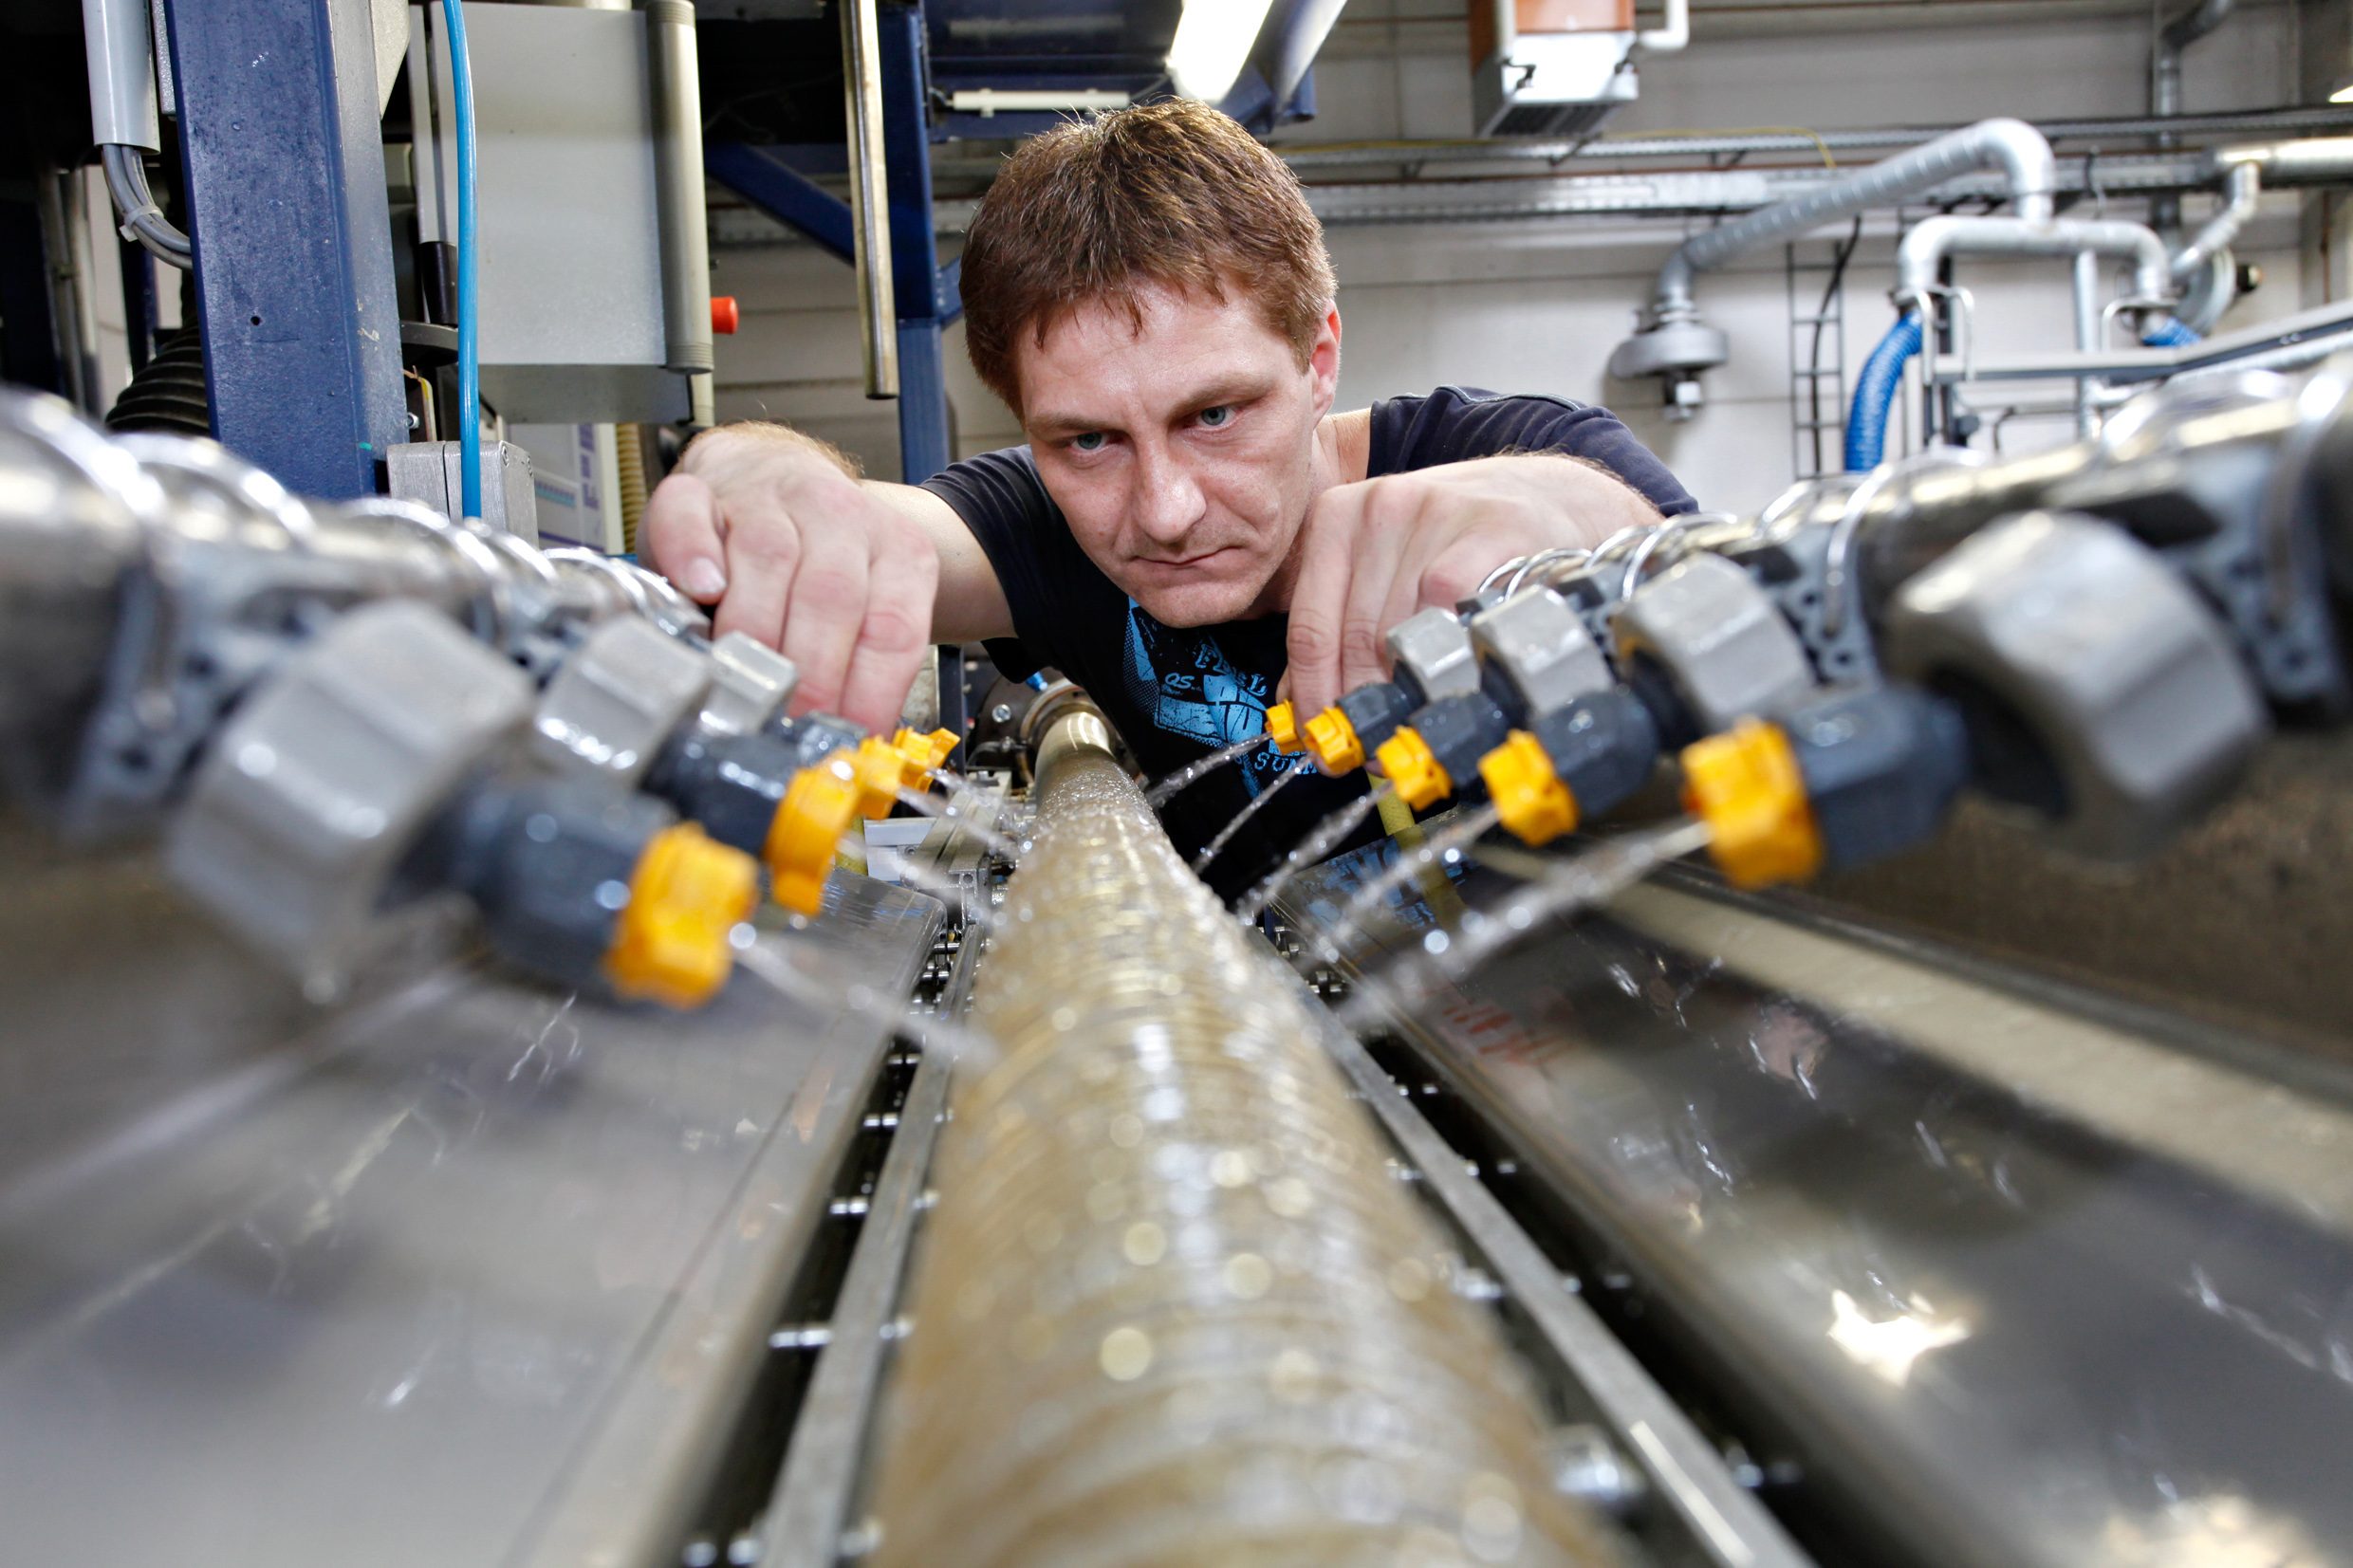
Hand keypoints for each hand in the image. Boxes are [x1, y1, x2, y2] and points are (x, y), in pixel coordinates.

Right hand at [642, 426, 938, 732]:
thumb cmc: (815, 553)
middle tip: (789, 727)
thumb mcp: (869, 600)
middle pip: (832, 598)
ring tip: (743, 684)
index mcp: (896, 549)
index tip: (847, 740)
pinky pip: (692, 516)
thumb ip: (864, 664)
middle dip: (810, 676)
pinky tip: (700, 590)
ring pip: (769, 560)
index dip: (870, 695)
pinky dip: (693, 554)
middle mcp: (839, 516)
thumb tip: (856, 744)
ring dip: (755, 633)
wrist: (767, 469)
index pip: (894, 630)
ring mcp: (769, 498)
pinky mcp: (701, 491)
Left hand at [1282, 454, 1659, 718]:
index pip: (1309, 626)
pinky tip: (1456, 684)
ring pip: (1401, 631)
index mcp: (1337, 517)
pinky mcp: (1487, 528)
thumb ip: (1339, 627)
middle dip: (1361, 706)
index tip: (1322, 743)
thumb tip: (1300, 708)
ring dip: (1405, 693)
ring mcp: (1433, 513)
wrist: (1551, 497)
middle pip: (1353, 636)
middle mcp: (1378, 508)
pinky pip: (1451, 611)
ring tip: (1417, 725)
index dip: (1313, 696)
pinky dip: (1450, 658)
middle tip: (1374, 751)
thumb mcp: (1389, 568)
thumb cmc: (1461, 545)